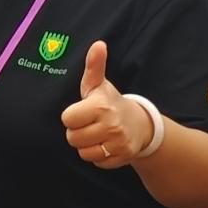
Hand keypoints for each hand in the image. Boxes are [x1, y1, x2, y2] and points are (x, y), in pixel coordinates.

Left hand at [60, 41, 149, 166]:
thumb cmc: (110, 102)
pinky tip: (106, 144)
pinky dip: (99, 156)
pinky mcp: (123, 157)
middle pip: (73, 138)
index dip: (72, 116)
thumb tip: (98, 44)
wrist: (140, 123)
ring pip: (84, 153)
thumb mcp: (98, 84)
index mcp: (101, 105)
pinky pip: (97, 163)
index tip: (82, 112)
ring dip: (87, 146)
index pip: (67, 119)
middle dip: (77, 132)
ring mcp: (119, 142)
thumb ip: (94, 65)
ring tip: (97, 134)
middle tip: (89, 124)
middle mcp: (111, 125)